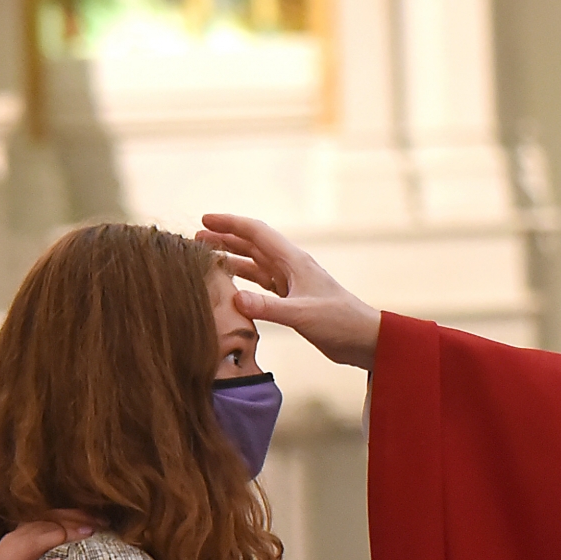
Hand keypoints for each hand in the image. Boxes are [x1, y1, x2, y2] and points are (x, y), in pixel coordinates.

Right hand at [0, 516, 95, 559]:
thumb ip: (38, 558)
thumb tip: (72, 553)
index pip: (46, 518)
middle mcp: (7, 549)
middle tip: (104, 520)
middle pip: (44, 523)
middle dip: (75, 518)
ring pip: (34, 542)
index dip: (74, 514)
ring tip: (89, 533)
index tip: (100, 517)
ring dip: (63, 535)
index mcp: (13, 542)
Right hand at [197, 214, 381, 369]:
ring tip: (208, 258)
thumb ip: (268, 308)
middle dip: (225, 239)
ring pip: (255, 264)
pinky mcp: (292, 300)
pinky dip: (244, 281)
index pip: (256, 233)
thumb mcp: (302, 315)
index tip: (205, 220)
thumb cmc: (340, 322)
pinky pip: (262, 284)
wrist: (363, 339)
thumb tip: (235, 299)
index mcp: (294, 261)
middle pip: (252, 245)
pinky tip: (231, 286)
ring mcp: (291, 283)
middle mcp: (291, 267)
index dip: (230, 224)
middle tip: (197, 239)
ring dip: (232, 259)